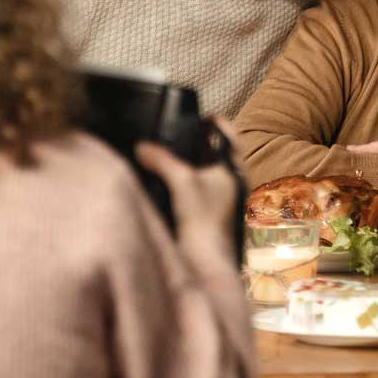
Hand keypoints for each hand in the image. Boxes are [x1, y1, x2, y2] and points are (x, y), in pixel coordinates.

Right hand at [136, 117, 243, 267]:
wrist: (204, 262)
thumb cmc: (203, 219)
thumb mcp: (181, 180)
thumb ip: (162, 160)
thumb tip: (142, 147)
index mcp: (234, 171)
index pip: (233, 140)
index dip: (222, 126)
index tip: (209, 115)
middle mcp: (232, 185)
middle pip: (220, 157)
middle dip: (203, 146)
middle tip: (187, 134)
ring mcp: (221, 202)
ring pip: (208, 176)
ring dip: (193, 166)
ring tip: (174, 155)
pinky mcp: (208, 216)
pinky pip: (198, 193)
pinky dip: (186, 185)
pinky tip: (170, 184)